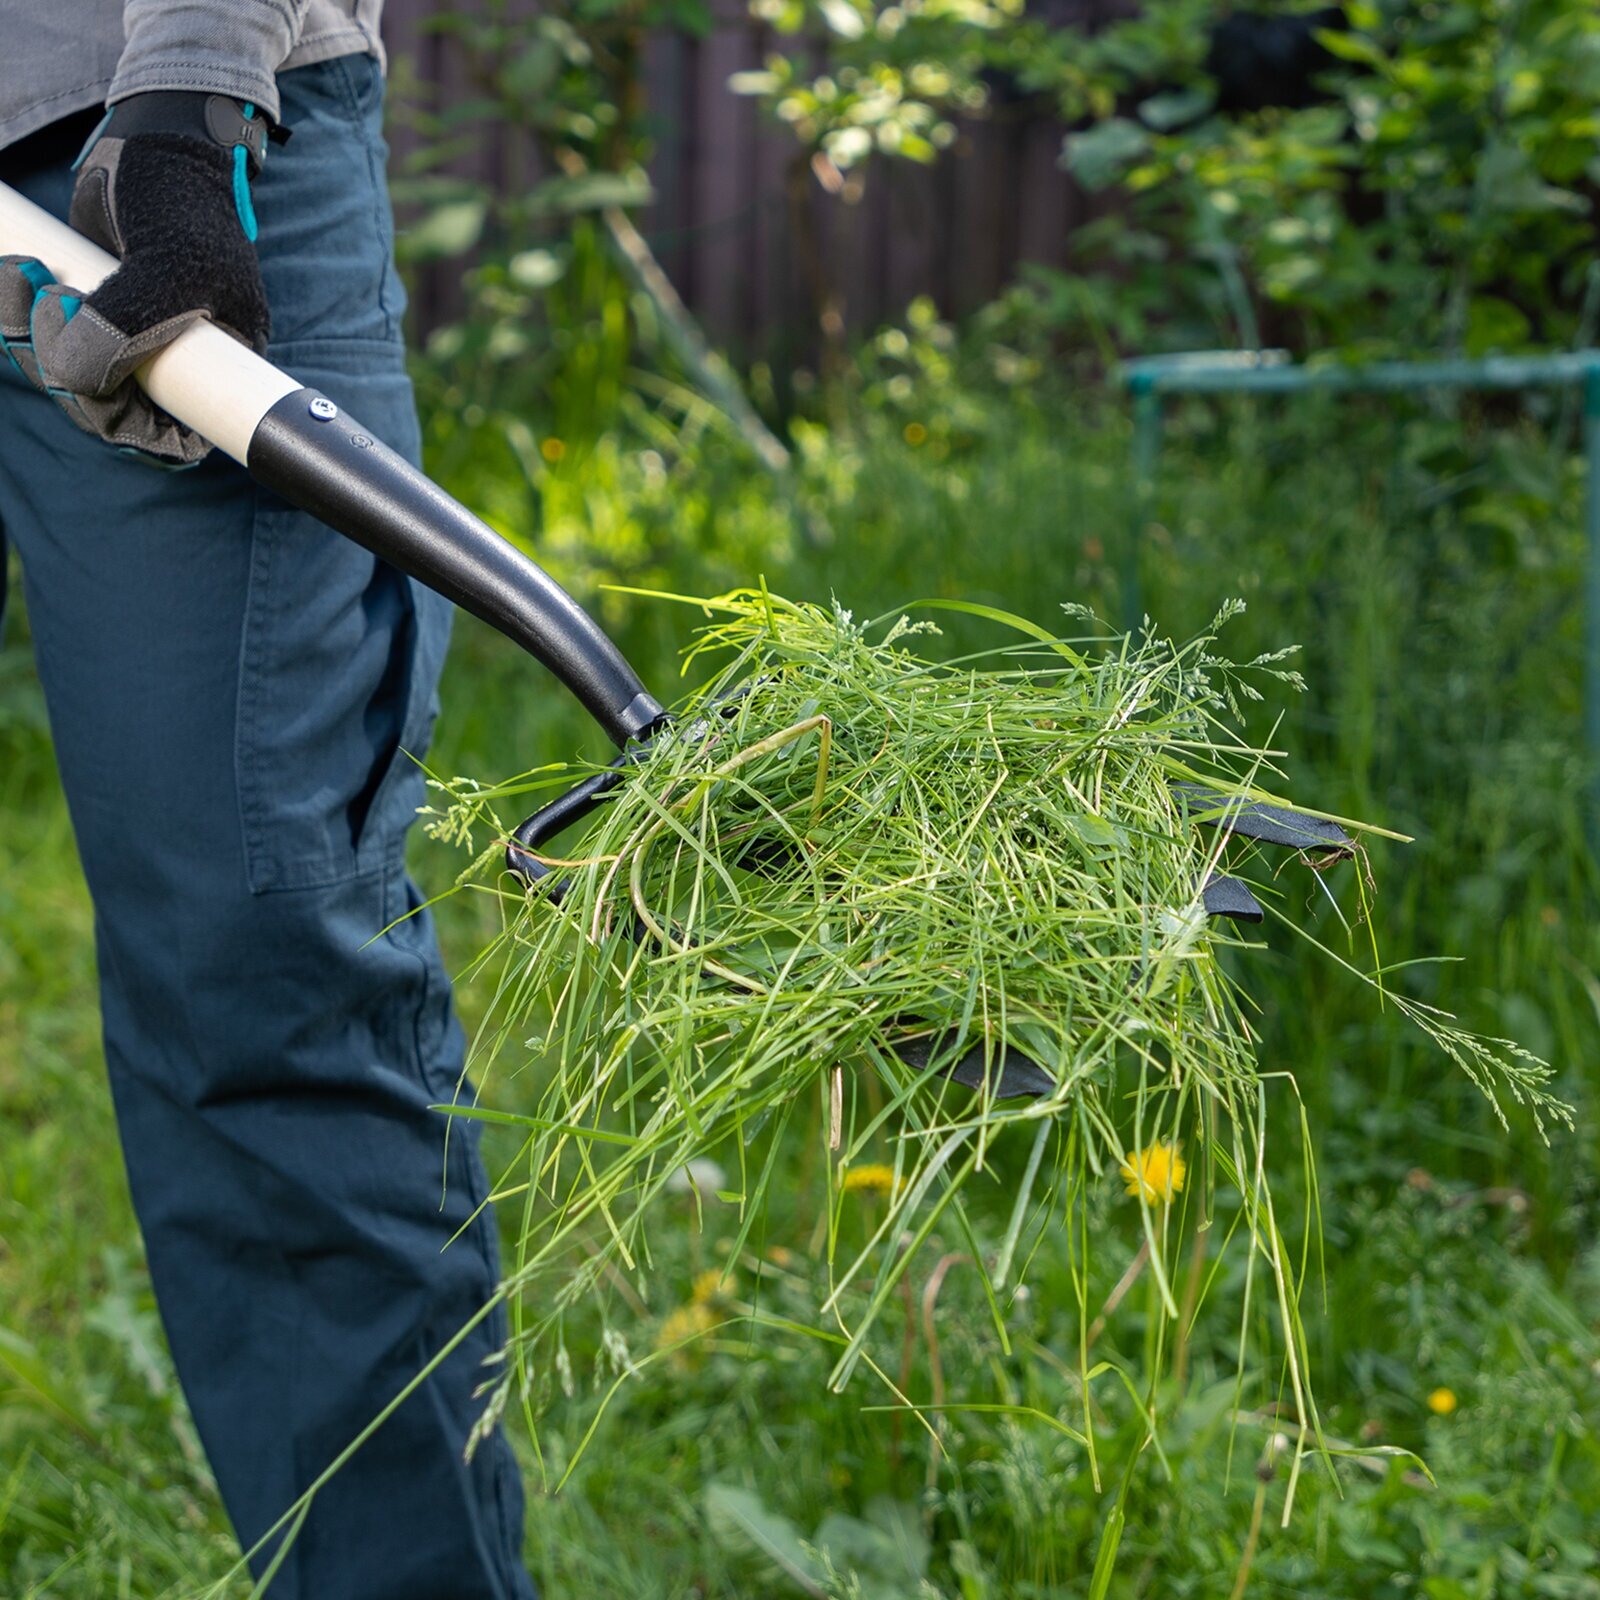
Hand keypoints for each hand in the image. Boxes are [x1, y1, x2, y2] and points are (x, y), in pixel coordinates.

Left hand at [0, 92, 274, 464]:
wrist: (151, 141)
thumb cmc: (183, 203)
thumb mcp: (166, 270)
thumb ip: (124, 328)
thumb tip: (69, 375)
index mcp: (214, 370)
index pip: (172, 438)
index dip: (131, 429)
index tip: (102, 396)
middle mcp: (169, 363)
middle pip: (107, 410)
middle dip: (64, 372)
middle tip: (47, 308)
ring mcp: (122, 337)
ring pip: (65, 375)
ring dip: (27, 335)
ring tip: (22, 274)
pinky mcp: (81, 309)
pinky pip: (39, 338)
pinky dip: (13, 312)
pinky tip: (12, 272)